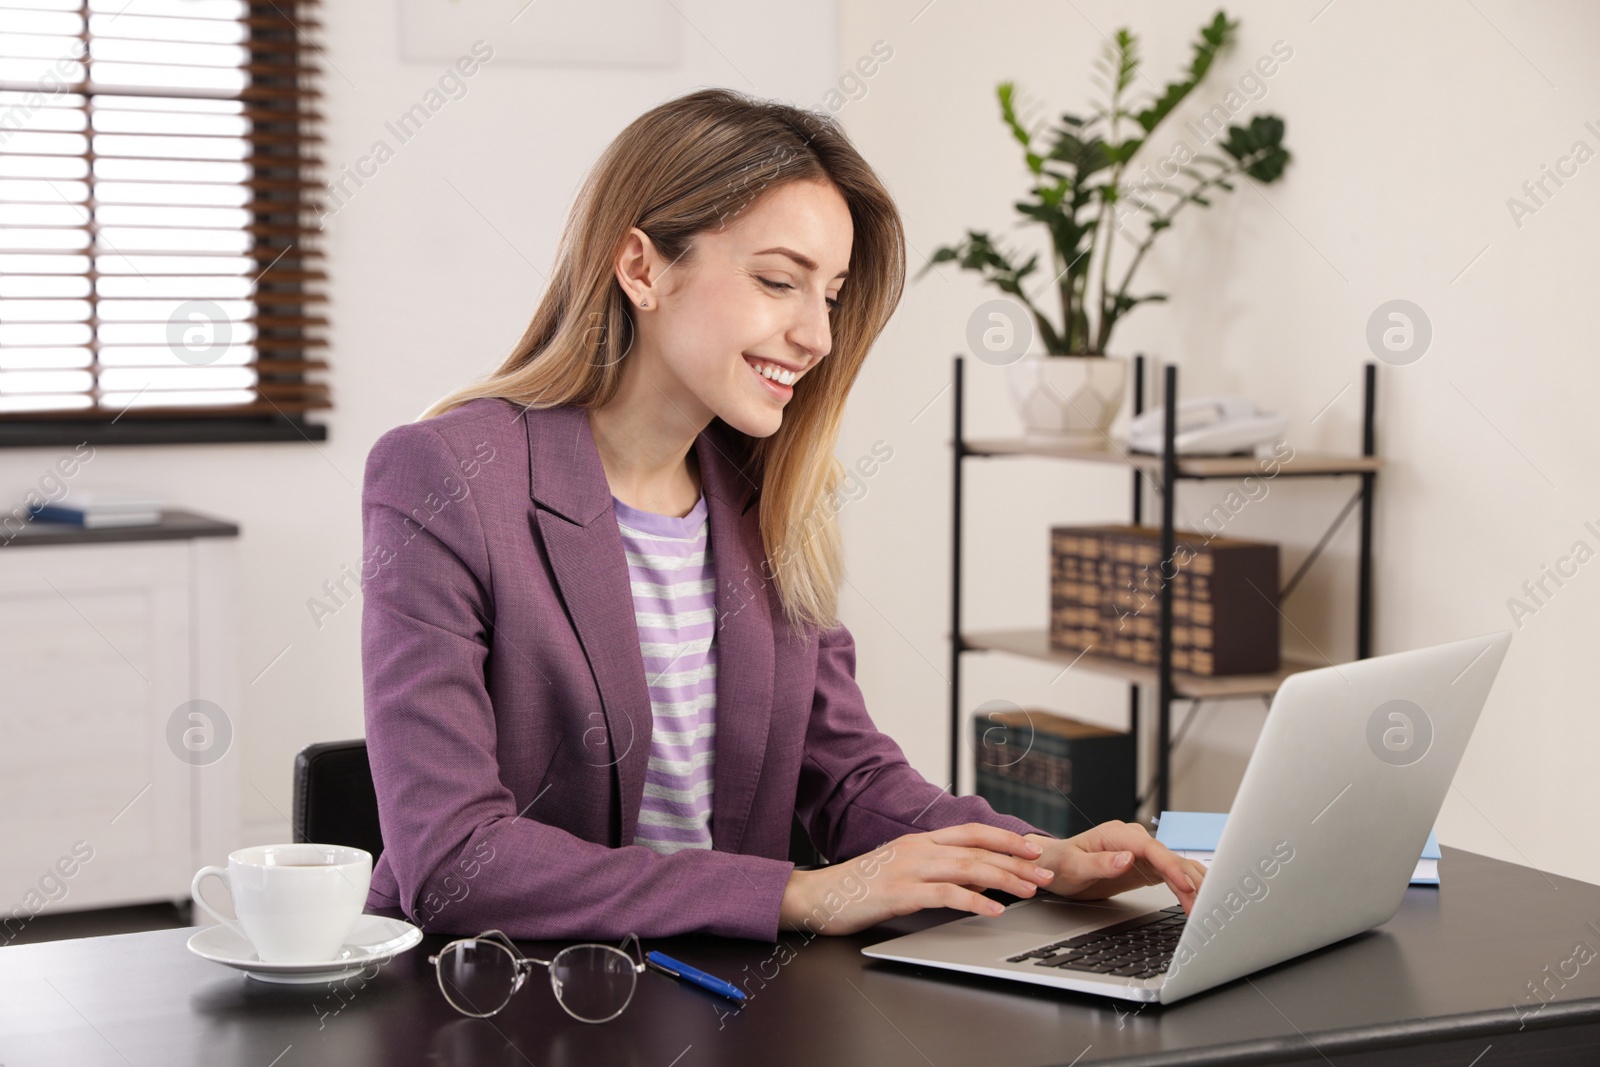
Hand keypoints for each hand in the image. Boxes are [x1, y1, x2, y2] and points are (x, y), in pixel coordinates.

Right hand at [778, 822, 1055, 935]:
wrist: (818, 896)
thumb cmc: (860, 886)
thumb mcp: (905, 872)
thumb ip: (940, 872)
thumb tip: (978, 878)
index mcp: (920, 841)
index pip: (971, 831)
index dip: (1005, 837)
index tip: (1034, 846)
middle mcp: (917, 848)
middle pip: (977, 849)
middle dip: (1016, 861)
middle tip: (1045, 872)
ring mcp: (908, 868)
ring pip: (966, 867)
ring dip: (1003, 878)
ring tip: (1029, 890)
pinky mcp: (899, 892)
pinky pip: (945, 895)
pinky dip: (973, 901)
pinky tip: (992, 910)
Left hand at [1025, 820, 1207, 913]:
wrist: (1054, 866)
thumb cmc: (1059, 863)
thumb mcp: (1073, 866)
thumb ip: (1100, 863)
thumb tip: (1126, 859)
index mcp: (1118, 834)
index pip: (1153, 849)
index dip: (1171, 867)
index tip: (1185, 886)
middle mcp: (1134, 841)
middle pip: (1169, 858)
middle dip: (1188, 882)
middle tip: (1202, 906)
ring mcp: (1142, 854)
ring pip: (1175, 867)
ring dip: (1192, 885)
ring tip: (1206, 906)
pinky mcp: (1145, 868)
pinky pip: (1171, 875)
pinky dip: (1186, 886)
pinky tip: (1200, 896)